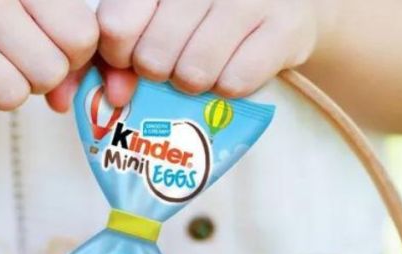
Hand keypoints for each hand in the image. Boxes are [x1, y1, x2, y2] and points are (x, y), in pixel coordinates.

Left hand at [96, 0, 325, 97]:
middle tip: (176, 60)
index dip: (119, 54)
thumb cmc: (204, 10)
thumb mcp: (158, 14)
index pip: (117, 25)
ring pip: (194, 74)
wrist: (280, 0)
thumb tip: (116, 95)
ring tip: (206, 63)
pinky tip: (234, 64)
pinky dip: (230, 86)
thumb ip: (123, 49)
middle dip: (161, 71)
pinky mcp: (285, 27)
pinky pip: (235, 82)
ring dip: (195, 82)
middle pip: (154, 58)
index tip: (132, 55)